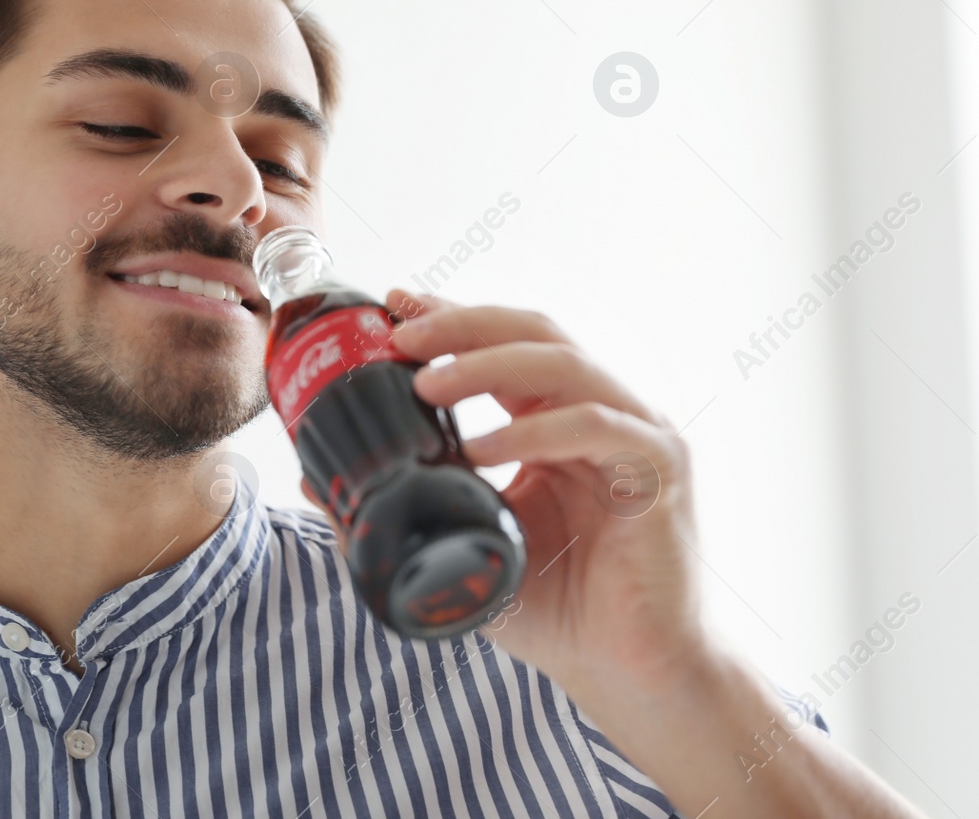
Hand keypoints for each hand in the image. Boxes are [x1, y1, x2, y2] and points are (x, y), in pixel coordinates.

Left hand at [380, 289, 703, 692]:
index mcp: (558, 421)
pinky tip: (482, 450)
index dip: (452, 317)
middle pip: (534, 333)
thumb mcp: (467, 548)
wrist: (629, 673)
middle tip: (401, 336)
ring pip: (563, 364)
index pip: (506, 344)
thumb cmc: (559, 612)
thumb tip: (319, 482)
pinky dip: (534, 431)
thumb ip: (405, 510)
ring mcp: (635, 434)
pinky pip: (595, 427)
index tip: (393, 305)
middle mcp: (601, 413)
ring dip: (489, 365)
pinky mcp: (660, 468)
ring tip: (427, 385)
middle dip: (463, 325)